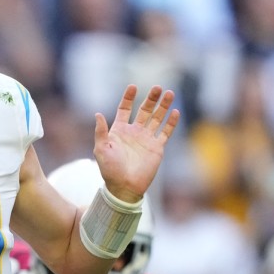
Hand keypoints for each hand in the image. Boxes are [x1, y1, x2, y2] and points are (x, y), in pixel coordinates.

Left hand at [94, 85, 179, 202]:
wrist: (124, 187)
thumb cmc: (110, 170)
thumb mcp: (101, 149)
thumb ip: (100, 132)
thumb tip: (98, 114)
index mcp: (119, 130)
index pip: (124, 109)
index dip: (128, 98)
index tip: (133, 86)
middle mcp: (134, 132)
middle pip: (144, 110)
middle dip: (151, 98)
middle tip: (158, 87)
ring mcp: (146, 139)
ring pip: (157, 118)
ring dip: (163, 106)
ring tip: (170, 93)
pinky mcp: (157, 147)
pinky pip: (165, 132)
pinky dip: (171, 122)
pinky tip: (175, 112)